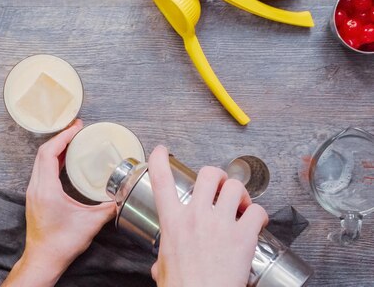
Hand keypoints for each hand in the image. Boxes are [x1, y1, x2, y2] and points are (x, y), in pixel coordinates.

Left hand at [2, 119, 115, 285]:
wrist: (44, 259)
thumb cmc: (61, 244)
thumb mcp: (90, 223)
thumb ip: (108, 208)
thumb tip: (122, 196)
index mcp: (46, 189)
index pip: (49, 153)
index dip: (63, 137)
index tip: (77, 128)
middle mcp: (36, 187)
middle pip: (43, 152)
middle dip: (60, 138)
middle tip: (77, 130)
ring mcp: (33, 192)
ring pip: (40, 161)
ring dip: (56, 148)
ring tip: (73, 141)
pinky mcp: (35, 197)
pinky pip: (41, 170)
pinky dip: (53, 160)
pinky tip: (66, 161)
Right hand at [148, 146, 267, 286]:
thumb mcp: (164, 269)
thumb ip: (163, 259)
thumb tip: (160, 264)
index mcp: (173, 223)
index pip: (161, 181)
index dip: (160, 160)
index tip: (161, 151)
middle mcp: (196, 216)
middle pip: (209, 174)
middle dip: (217, 176)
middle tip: (220, 187)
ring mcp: (221, 224)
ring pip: (235, 186)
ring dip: (239, 192)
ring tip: (240, 204)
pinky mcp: (243, 236)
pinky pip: (257, 211)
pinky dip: (259, 214)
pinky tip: (255, 222)